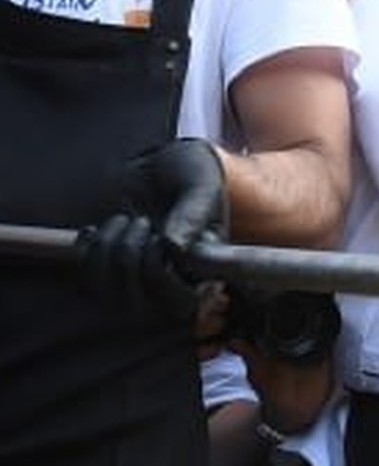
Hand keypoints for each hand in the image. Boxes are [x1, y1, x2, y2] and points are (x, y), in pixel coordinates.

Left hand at [78, 138, 228, 327]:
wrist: (159, 160)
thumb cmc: (189, 171)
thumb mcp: (201, 183)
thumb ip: (193, 212)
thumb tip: (174, 248)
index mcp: (205, 270)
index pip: (183, 304)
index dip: (162, 276)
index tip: (161, 237)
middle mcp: (174, 282)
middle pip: (141, 305)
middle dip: (130, 258)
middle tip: (141, 220)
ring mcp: (140, 278)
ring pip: (108, 294)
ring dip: (107, 253)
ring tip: (123, 221)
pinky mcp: (109, 269)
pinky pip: (86, 280)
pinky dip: (86, 253)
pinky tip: (96, 229)